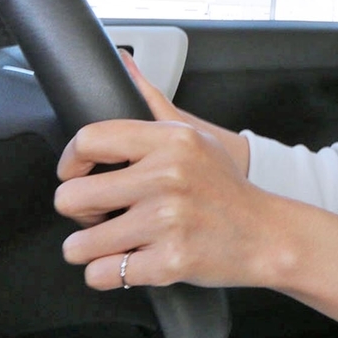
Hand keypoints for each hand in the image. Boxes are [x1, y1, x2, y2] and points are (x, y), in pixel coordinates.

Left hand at [54, 59, 272, 290]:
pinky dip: (108, 275)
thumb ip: (154, 102)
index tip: (76, 175)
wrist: (268, 235)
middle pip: (71, 198)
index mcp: (171, 141)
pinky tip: (128, 263)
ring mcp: (168, 222)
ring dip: (88, 249)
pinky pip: (102, 275)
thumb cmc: (225, 189)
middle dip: (78, 212)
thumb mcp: (195, 137)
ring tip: (111, 242)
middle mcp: (167, 178)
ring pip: (79, 245)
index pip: (87, 141)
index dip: (69, 163)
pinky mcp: (169, 262)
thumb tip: (123, 62)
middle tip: (100, 214)